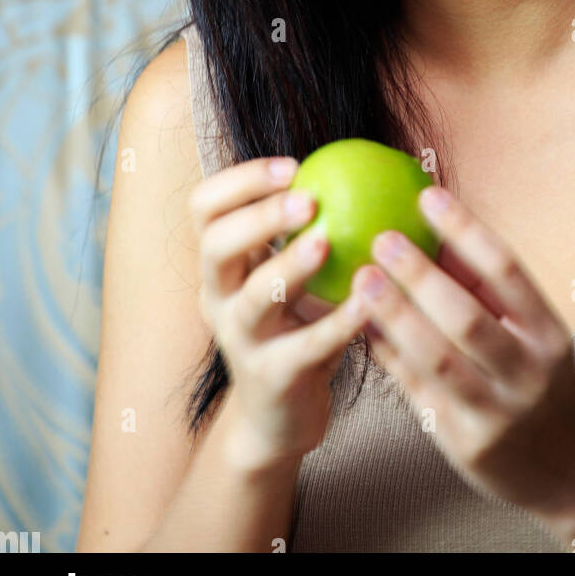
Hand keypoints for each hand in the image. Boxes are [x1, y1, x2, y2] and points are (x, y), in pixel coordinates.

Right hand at [190, 157, 367, 466]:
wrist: (279, 416)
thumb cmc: (296, 326)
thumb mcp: (291, 274)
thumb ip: (310, 225)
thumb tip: (369, 159)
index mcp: (220, 264)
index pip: (204, 207)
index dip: (241, 180)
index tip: (294, 165)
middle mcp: (219, 298)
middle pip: (215, 245)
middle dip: (259, 217)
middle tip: (308, 200)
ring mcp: (240, 340)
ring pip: (255, 296)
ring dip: (290, 263)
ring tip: (327, 241)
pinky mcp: (271, 377)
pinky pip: (306, 345)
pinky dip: (338, 321)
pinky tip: (370, 300)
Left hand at [350, 184, 574, 532]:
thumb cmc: (545, 382)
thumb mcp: (535, 334)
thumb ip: (486, 291)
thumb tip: (430, 231)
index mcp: (549, 332)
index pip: (506, 269)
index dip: (465, 229)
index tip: (427, 196)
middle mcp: (527, 373)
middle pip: (466, 317)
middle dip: (419, 276)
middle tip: (381, 239)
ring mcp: (495, 413)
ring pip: (436, 358)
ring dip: (393, 315)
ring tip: (361, 279)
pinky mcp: (464, 443)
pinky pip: (417, 390)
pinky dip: (389, 354)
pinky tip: (361, 326)